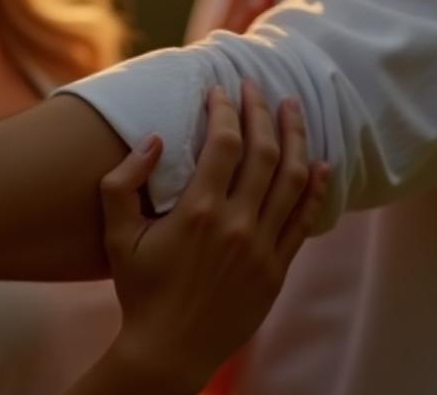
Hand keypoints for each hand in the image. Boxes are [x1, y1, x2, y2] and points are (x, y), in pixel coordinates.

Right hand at [95, 81, 330, 390]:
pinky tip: (320, 163)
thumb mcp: (116, 234)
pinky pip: (304, 221)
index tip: (221, 89)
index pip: (224, 142)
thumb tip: (154, 139)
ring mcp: (261, 248)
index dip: (225, 109)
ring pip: (292, 180)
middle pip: (264, 152)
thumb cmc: (140, 290)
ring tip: (293, 110)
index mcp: (198, 211)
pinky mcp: (277, 269)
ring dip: (296, 138)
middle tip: (259, 86)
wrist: (169, 349)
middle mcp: (236, 224)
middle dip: (262, 111)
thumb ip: (122, 182)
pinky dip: (315, 188)